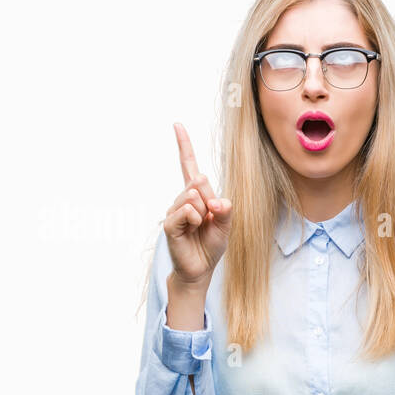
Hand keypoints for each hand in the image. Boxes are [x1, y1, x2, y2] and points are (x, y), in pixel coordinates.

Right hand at [162, 122, 232, 286]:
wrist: (200, 269)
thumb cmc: (211, 245)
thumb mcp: (226, 226)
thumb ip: (226, 210)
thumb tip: (215, 199)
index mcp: (197, 195)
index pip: (188, 166)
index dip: (184, 146)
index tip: (177, 125)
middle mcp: (183, 198)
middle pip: (199, 182)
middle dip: (210, 200)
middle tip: (209, 219)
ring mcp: (174, 209)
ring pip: (194, 197)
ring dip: (203, 214)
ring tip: (199, 228)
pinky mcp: (169, 223)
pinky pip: (186, 211)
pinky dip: (194, 220)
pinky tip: (192, 230)